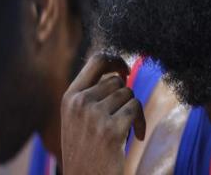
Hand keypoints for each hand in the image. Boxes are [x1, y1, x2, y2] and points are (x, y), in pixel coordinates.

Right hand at [61, 53, 145, 174]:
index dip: (116, 60)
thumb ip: (93, 93)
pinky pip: (136, 108)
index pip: (97, 60)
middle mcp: (79, 103)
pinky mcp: (111, 130)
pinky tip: (137, 137)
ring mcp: (94, 116)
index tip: (126, 71)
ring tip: (127, 129)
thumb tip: (120, 69)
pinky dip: (141, 122)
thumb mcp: (79, 118)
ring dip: (133, 110)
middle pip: (117, 80)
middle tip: (123, 115)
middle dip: (125, 96)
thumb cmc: (87, 150)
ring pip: (128, 94)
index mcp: (69, 97)